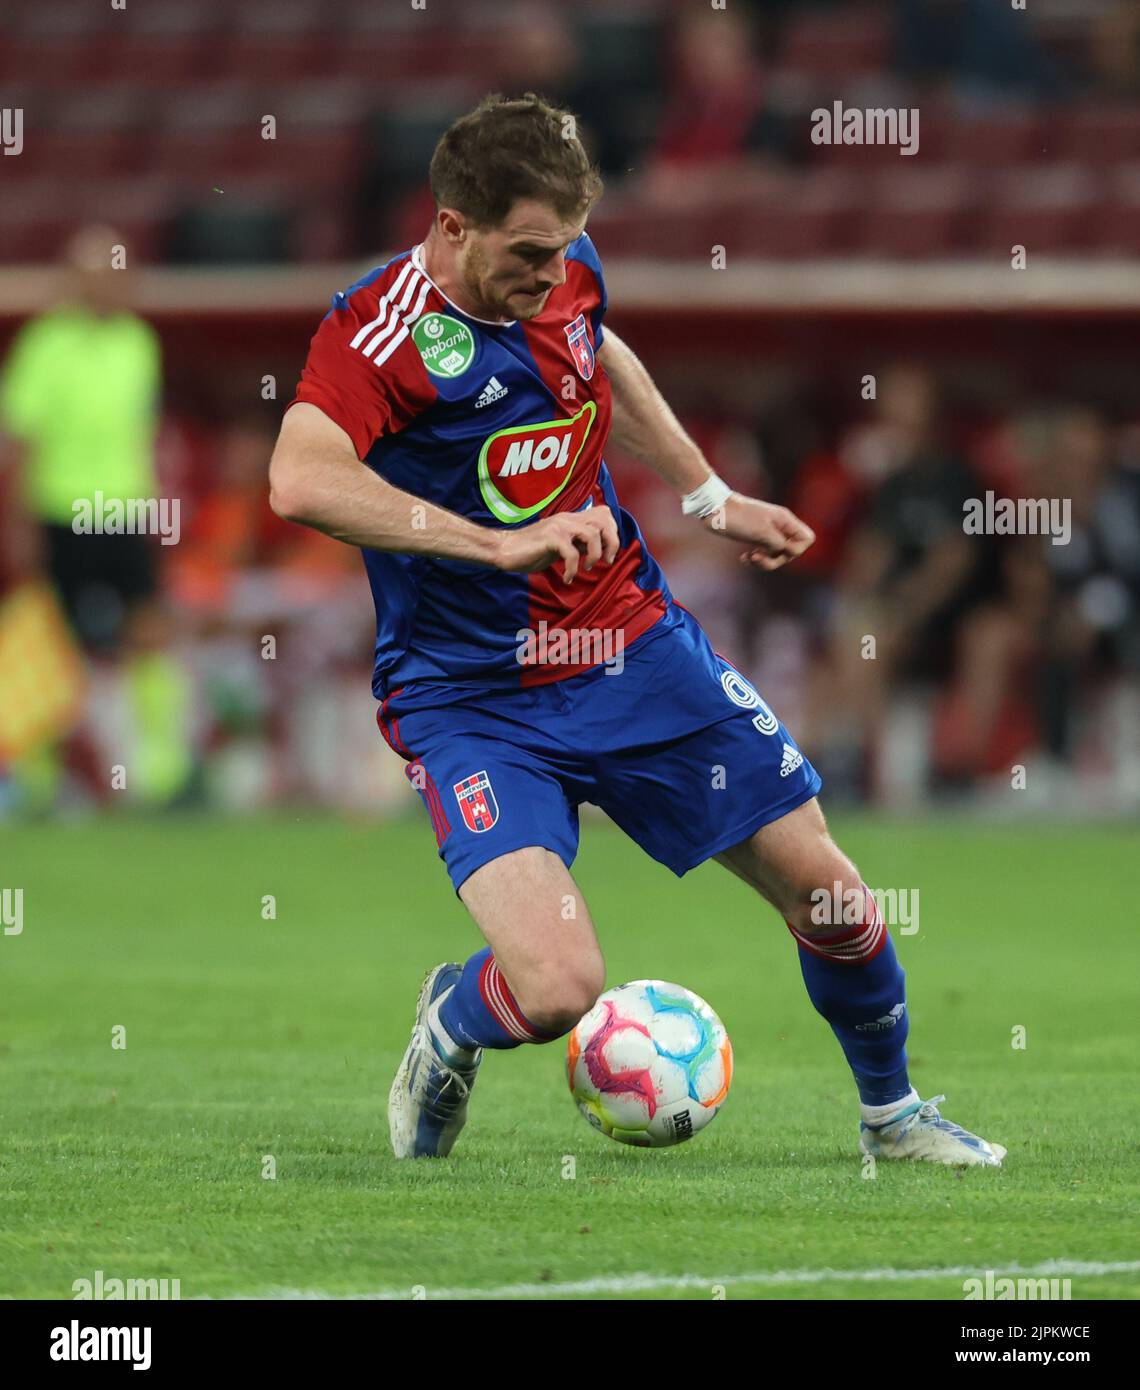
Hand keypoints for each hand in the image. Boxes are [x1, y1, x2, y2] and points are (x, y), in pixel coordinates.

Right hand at [493, 505, 619, 584]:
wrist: (504, 549)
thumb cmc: (530, 550)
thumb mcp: (560, 545)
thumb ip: (577, 543)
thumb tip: (597, 550)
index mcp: (571, 518)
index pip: (604, 513)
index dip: (613, 532)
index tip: (608, 553)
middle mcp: (567, 518)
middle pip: (604, 519)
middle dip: (612, 542)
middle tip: (605, 561)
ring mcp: (559, 526)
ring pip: (592, 534)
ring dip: (594, 556)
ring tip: (586, 568)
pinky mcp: (550, 538)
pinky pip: (572, 553)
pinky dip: (573, 570)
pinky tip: (567, 578)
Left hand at [704, 495, 814, 570]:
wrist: (714, 508)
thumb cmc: (738, 518)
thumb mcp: (762, 533)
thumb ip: (781, 544)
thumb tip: (789, 552)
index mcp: (785, 521)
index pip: (807, 538)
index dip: (797, 550)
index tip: (779, 550)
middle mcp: (779, 526)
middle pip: (791, 551)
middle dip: (776, 559)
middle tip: (758, 557)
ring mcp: (767, 532)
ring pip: (776, 554)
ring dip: (764, 561)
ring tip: (749, 558)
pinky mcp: (755, 537)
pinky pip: (763, 553)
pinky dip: (756, 558)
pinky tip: (744, 558)